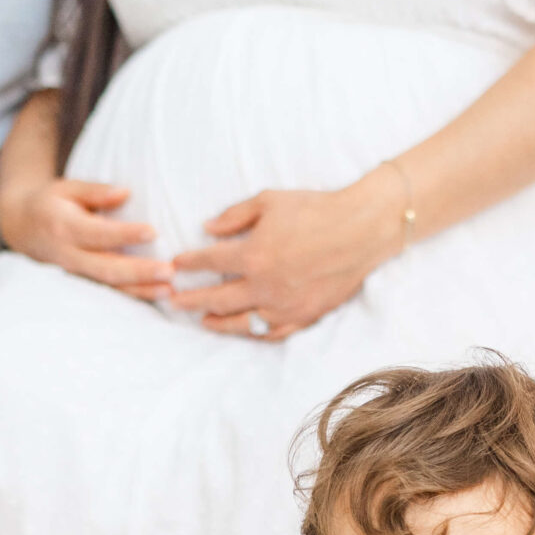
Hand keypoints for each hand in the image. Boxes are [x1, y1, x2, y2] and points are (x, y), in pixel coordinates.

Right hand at [2, 176, 173, 299]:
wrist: (20, 228)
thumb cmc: (51, 203)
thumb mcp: (67, 188)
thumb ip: (95, 191)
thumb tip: (126, 192)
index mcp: (64, 227)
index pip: (98, 234)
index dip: (125, 235)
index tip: (153, 231)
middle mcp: (68, 255)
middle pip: (106, 268)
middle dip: (139, 272)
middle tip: (169, 271)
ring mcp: (74, 274)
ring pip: (109, 286)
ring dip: (140, 290)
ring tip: (169, 290)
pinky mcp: (81, 284)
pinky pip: (108, 294)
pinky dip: (133, 297)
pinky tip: (157, 296)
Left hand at [171, 172, 406, 341]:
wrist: (361, 229)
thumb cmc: (315, 209)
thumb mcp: (269, 201)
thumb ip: (234, 216)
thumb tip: (207, 228)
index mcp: (253, 255)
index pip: (209, 263)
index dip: (188, 263)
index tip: (176, 264)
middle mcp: (264, 286)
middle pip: (216, 299)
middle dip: (190, 300)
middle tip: (173, 301)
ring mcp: (284, 305)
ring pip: (241, 323)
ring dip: (217, 323)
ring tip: (203, 321)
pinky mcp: (304, 316)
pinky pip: (272, 333)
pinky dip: (254, 333)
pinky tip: (244, 329)